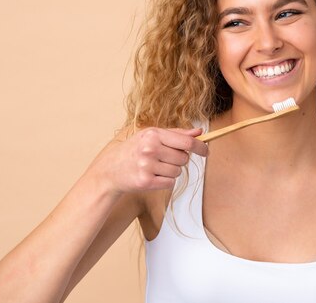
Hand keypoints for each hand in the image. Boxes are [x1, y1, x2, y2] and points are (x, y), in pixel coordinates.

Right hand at [88, 127, 207, 193]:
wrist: (110, 170)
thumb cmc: (134, 150)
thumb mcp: (152, 135)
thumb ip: (176, 134)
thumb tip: (198, 132)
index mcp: (153, 134)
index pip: (186, 142)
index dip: (200, 147)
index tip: (206, 151)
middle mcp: (150, 149)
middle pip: (184, 158)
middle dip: (179, 160)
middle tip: (165, 158)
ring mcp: (147, 166)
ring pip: (177, 171)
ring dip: (171, 171)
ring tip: (156, 167)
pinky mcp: (146, 182)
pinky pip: (170, 182)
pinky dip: (165, 180)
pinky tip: (153, 176)